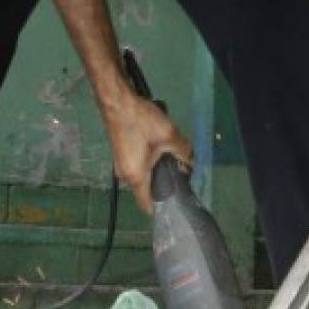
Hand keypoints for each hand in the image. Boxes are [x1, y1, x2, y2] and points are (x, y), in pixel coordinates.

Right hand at [104, 94, 193, 213]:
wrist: (117, 100)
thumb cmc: (140, 121)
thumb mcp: (169, 136)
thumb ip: (184, 152)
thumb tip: (191, 163)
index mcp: (136, 178)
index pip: (147, 206)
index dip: (163, 207)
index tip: (178, 201)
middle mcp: (124, 176)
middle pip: (147, 188)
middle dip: (164, 181)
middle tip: (181, 170)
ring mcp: (120, 164)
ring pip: (144, 174)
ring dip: (157, 166)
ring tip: (169, 152)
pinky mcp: (121, 153)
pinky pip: (138, 163)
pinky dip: (149, 158)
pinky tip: (157, 143)